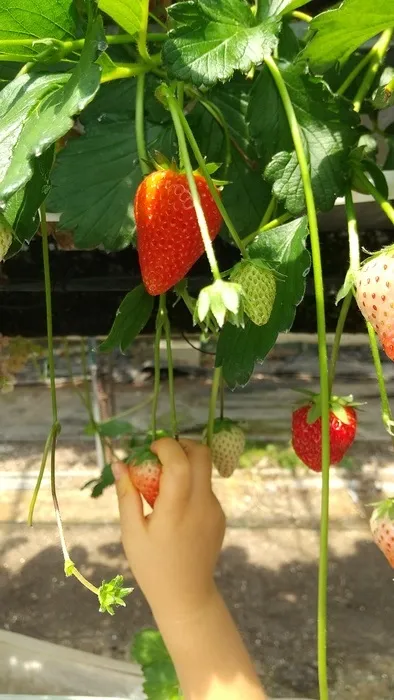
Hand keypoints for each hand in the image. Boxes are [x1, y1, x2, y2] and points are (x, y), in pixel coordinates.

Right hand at [112, 438, 225, 622]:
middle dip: (182, 445)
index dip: (165, 446)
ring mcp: (215, 509)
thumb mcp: (132, 533)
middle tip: (162, 455)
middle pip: (203, 454)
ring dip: (185, 466)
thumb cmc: (152, 566)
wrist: (187, 595)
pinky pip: (205, 489)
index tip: (150, 450)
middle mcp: (201, 504)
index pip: (180, 461)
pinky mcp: (220, 515)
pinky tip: (175, 508)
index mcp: (177, 508)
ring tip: (163, 486)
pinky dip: (190, 485)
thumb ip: (126, 495)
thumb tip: (118, 463)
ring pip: (204, 471)